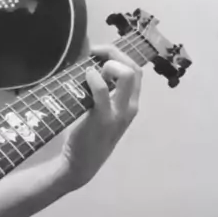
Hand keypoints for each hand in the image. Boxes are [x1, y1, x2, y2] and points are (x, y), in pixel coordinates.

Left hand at [58, 43, 141, 189]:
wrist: (81, 164)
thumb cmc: (88, 135)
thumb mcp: (102, 110)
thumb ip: (103, 90)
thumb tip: (91, 61)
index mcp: (131, 104)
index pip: (136, 70)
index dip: (119, 55)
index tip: (99, 53)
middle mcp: (130, 107)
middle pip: (134, 68)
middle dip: (114, 53)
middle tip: (94, 53)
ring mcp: (118, 113)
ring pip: (127, 74)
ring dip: (108, 64)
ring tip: (91, 70)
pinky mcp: (102, 118)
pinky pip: (103, 90)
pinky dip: (94, 78)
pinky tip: (86, 76)